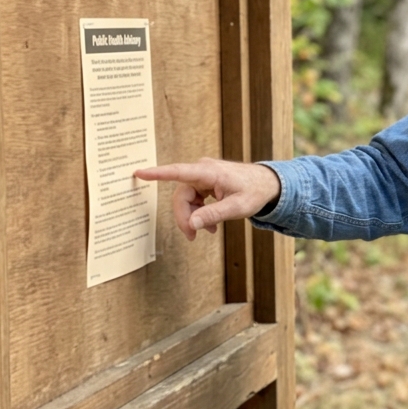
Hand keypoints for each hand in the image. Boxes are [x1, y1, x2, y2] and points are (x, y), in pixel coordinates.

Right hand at [134, 158, 279, 240]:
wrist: (268, 184)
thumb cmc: (255, 192)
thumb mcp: (237, 208)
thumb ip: (214, 215)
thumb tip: (192, 224)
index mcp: (209, 172)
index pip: (178, 172)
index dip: (157, 174)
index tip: (139, 173)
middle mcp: (203, 171)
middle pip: (181, 196)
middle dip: (185, 218)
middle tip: (192, 236)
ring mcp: (203, 176)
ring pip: (186, 200)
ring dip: (193, 217)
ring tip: (208, 232)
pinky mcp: (205, 182)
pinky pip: (194, 199)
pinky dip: (199, 213)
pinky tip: (210, 225)